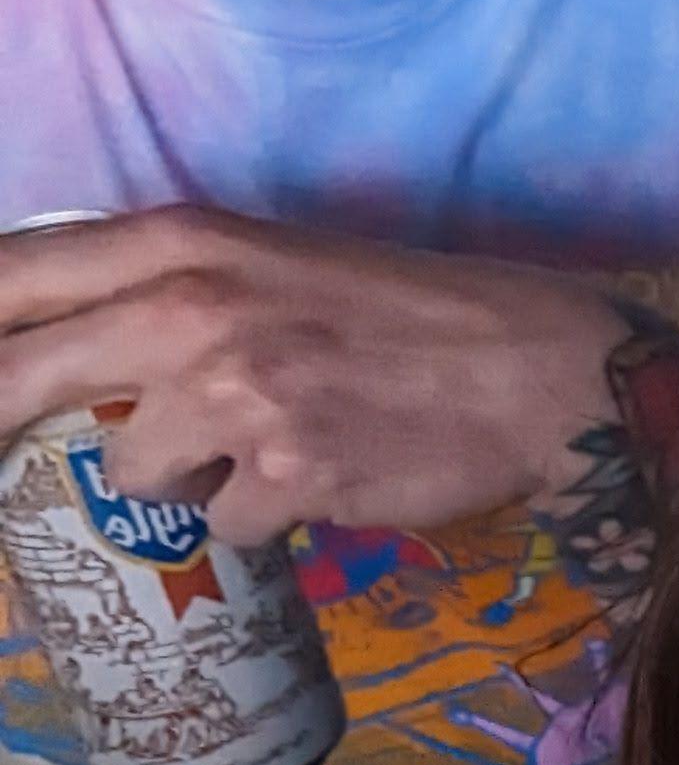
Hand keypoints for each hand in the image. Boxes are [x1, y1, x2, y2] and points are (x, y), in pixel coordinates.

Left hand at [0, 209, 640, 544]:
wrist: (539, 372)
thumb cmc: (412, 314)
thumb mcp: (273, 260)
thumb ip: (169, 286)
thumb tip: (66, 342)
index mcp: (184, 239)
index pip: (11, 276)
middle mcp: (191, 307)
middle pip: (17, 377)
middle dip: (2, 425)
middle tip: (13, 457)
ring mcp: (236, 394)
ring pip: (131, 472)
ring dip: (181, 481)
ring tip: (258, 458)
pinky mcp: (288, 474)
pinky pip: (226, 525)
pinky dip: (265, 518)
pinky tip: (320, 484)